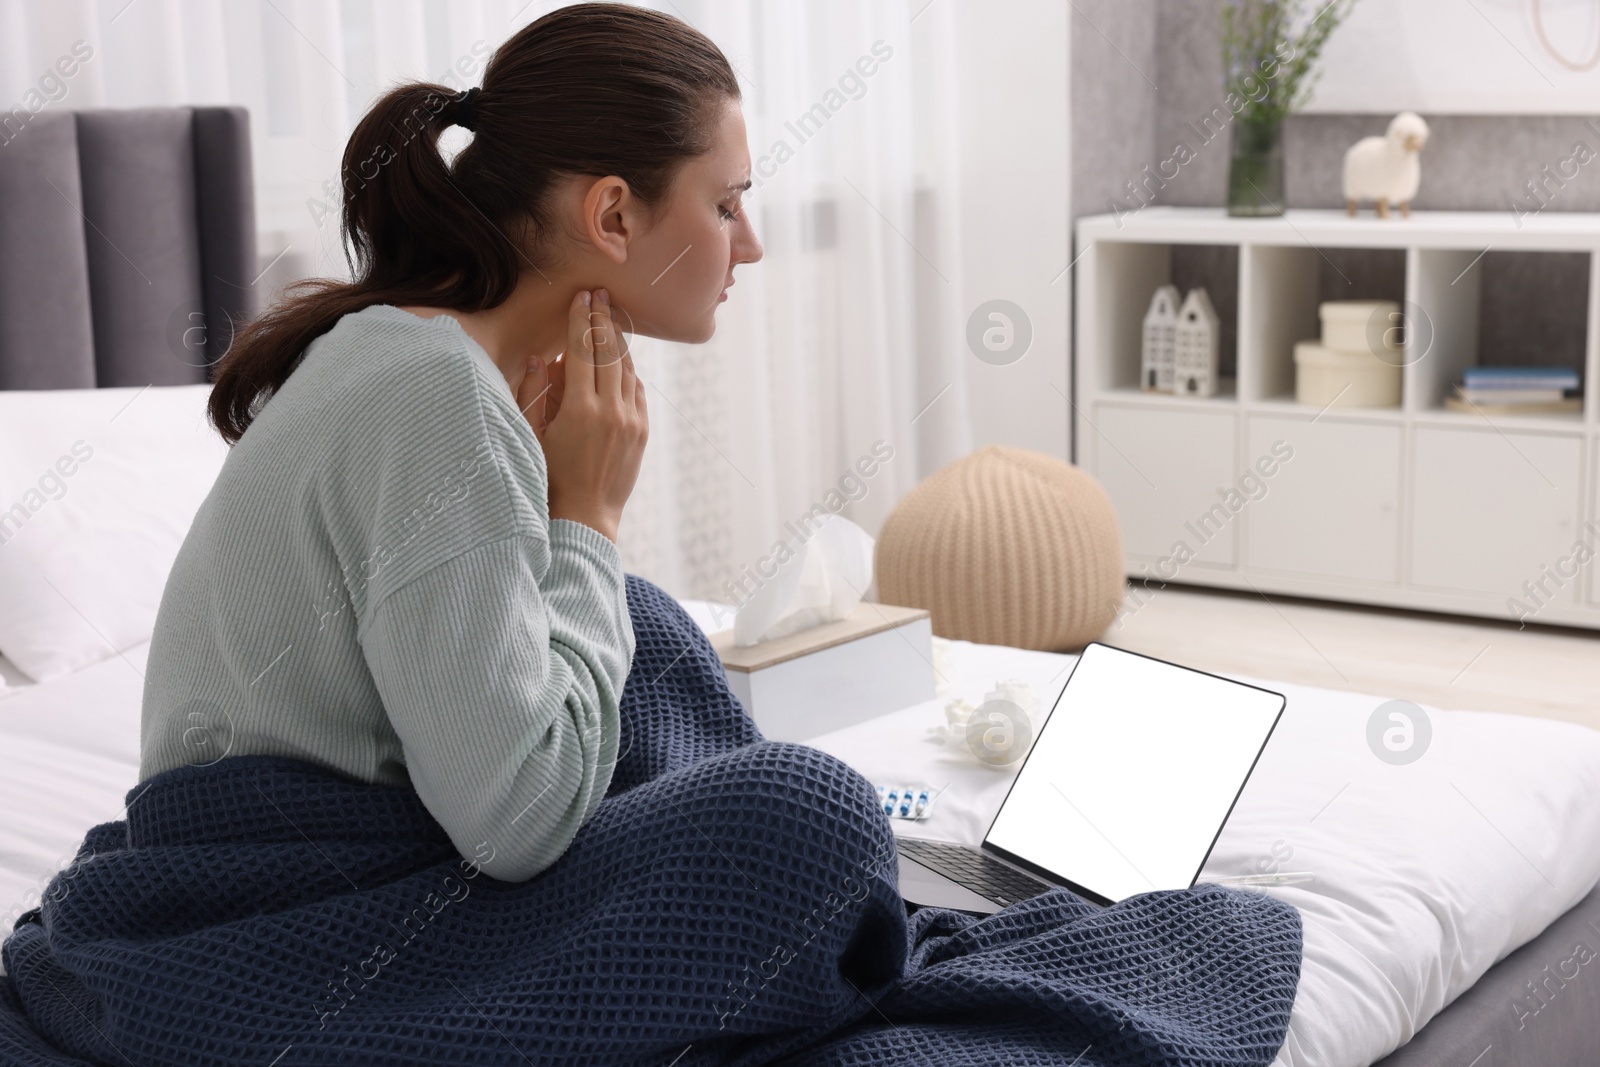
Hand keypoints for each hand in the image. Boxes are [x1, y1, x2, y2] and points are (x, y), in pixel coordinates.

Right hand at [514, 289, 647, 542]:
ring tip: (609, 319)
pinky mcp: (643, 431)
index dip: (581, 320)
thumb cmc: (550, 477)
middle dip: (603, 319)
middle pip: (609, 351)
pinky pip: (637, 390)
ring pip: (627, 368)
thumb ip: (533, 392)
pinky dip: (628, 371)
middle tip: (600, 294)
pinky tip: (619, 360)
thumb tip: (541, 355)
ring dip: (617, 341)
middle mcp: (611, 411)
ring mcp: (631, 421)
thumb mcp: (532, 435)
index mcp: (580, 410)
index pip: (582, 351)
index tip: (581, 296)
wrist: (586, 517)